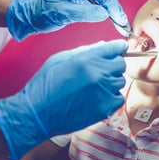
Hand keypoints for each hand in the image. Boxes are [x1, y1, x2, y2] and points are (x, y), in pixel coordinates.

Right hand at [0, 40, 126, 159]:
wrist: (37, 113)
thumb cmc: (44, 85)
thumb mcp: (60, 59)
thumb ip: (85, 51)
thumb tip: (103, 46)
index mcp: (87, 59)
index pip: (116, 47)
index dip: (118, 47)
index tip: (119, 49)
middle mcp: (98, 74)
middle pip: (121, 65)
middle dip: (112, 65)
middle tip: (99, 71)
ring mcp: (103, 92)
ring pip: (120, 82)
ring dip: (110, 82)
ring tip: (93, 87)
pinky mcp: (104, 109)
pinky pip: (118, 98)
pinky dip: (111, 98)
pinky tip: (97, 98)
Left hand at [6, 0, 129, 40]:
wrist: (32, 16)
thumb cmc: (41, 12)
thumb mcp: (61, 13)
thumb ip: (82, 12)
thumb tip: (103, 13)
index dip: (112, 6)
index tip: (118, 19)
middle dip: (116, 10)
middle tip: (123, 25)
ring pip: (105, 2)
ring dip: (115, 13)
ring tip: (122, 26)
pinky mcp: (84, 3)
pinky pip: (101, 7)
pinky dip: (109, 15)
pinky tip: (114, 23)